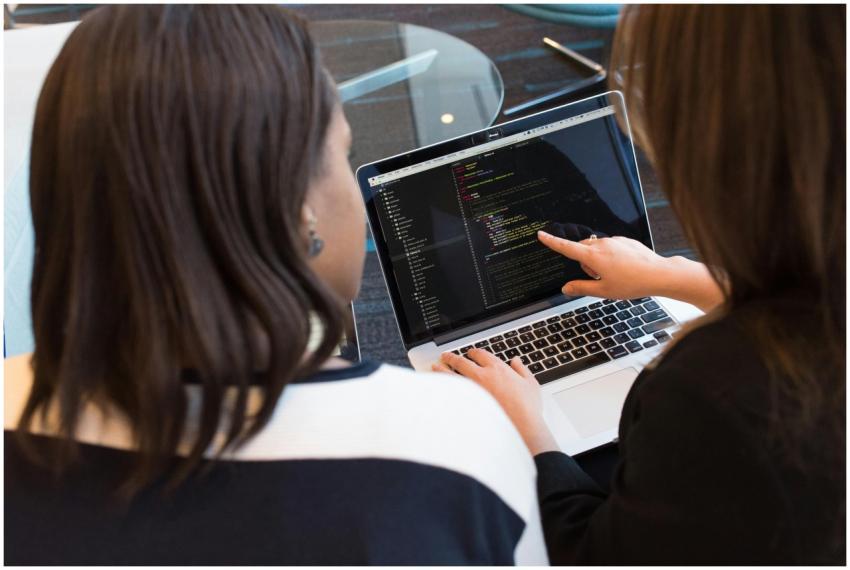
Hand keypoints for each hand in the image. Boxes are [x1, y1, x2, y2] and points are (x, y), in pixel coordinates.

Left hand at [433, 349, 559, 455]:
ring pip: (451, 375)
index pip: (480, 354)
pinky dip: (443, 387)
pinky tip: (439, 387)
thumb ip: (521, 369)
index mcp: (497, 368)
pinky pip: (451, 392)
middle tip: (446, 356)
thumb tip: (516, 361)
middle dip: (452, 357)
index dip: (473, 352)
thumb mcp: (530, 384)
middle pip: (461, 361)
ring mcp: (472, 390)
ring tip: (436, 367)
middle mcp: (482, 376)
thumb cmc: (527, 407)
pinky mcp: (467, 404)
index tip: (470, 353)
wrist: (521, 426)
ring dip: (442, 369)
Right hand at [538, 231, 723, 311]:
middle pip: (583, 250)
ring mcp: (614, 241)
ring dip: (599, 260)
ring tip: (616, 274)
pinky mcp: (624, 240)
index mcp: (593, 257)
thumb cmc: (632, 283)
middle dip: (585, 263)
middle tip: (600, 278)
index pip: (566, 248)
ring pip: (597, 249)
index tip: (541, 235)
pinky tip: (624, 267)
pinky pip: (610, 247)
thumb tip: (566, 288)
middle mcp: (602, 244)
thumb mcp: (603, 291)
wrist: (659, 274)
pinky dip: (611, 256)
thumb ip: (581, 288)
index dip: (552, 242)